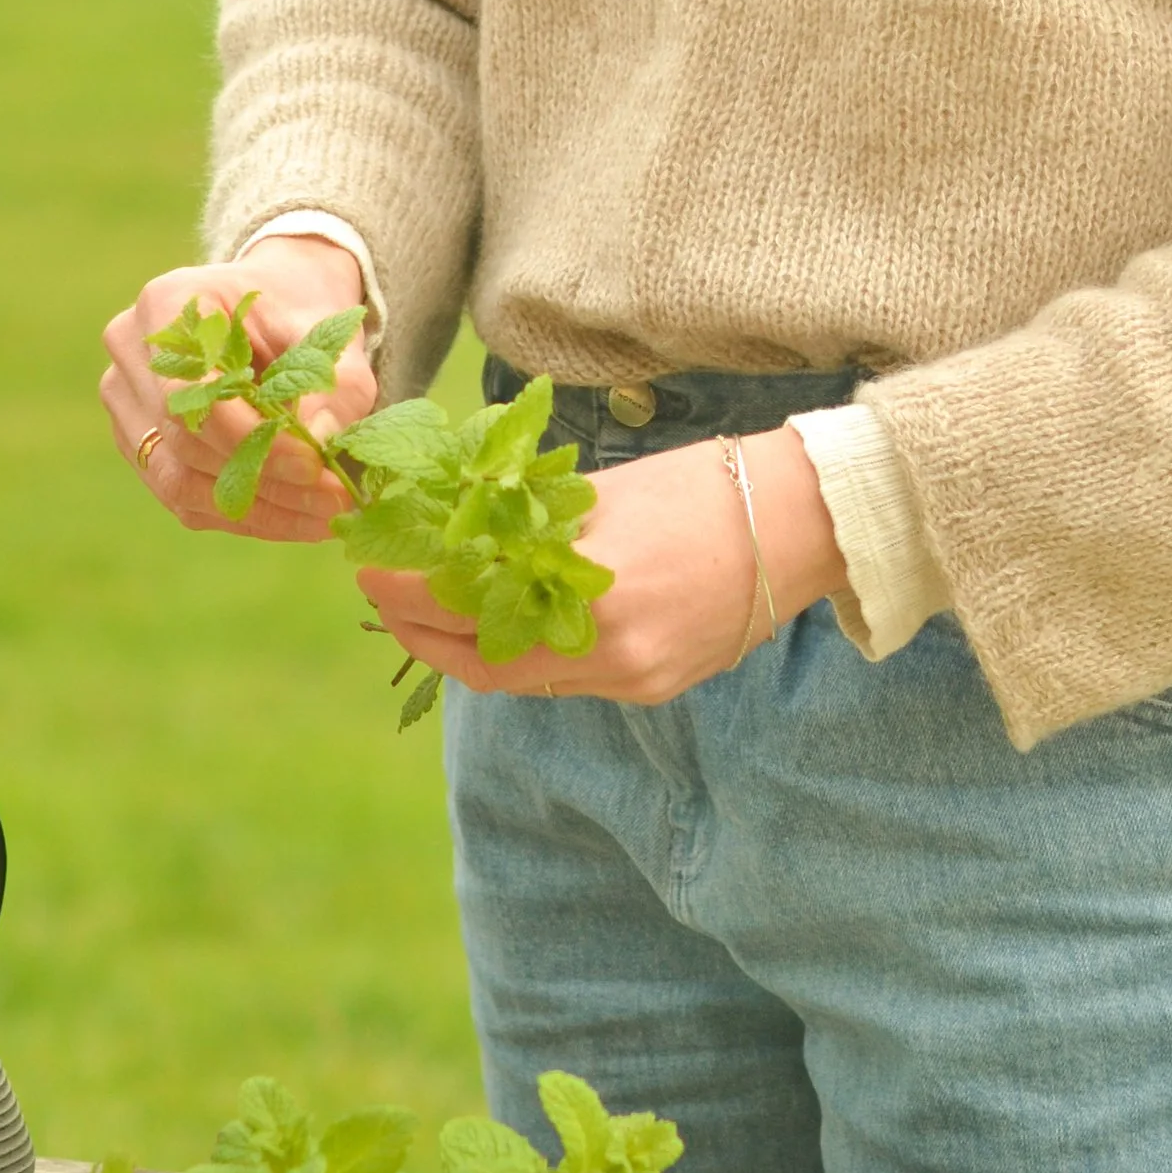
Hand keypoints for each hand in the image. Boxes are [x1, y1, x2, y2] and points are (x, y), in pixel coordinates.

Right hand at [100, 238, 375, 537]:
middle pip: (183, 442)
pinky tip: (298, 517)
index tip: (315, 463)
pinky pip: (183, 498)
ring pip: (177, 481)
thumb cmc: (301, 306)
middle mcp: (129, 353)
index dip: (251, 437)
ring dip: (256, 509)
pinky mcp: (140, 444)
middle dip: (263, 480)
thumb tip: (321, 442)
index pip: (191, 393)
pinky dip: (243, 515)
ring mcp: (126, 403)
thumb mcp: (328, 329)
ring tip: (323, 517)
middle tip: (333, 500)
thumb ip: (334, 381)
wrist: (280, 301)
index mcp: (165, 304)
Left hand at [358, 425, 845, 707]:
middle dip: (421, 632)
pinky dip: (525, 656)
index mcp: (590, 582)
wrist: (803, 522)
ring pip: (523, 678)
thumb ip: (531, 524)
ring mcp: (635, 675)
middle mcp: (609, 645)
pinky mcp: (655, 687)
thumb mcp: (604, 492)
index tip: (368, 567)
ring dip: (466, 649)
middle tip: (382, 596)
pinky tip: (505, 625)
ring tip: (430, 612)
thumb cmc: (701, 485)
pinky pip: (568, 681)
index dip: (406, 594)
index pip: (466, 604)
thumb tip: (454, 532)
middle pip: (483, 660)